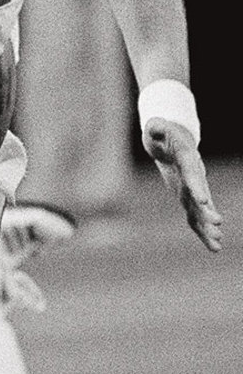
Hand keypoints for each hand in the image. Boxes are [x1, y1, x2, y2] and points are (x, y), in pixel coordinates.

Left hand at [143, 118, 222, 250]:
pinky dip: (202, 230)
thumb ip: (156, 127)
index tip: (203, 201)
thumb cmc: (162, 133)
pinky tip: (213, 247)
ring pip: (200, 210)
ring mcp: (193, 188)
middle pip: (201, 195)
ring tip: (217, 245)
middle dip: (207, 210)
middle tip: (217, 224)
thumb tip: (155, 126)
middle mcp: (194, 176)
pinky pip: (195, 215)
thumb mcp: (156, 127)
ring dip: (207, 227)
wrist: (173, 140)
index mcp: (187, 160)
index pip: (192, 174)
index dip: (197, 187)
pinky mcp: (188, 196)